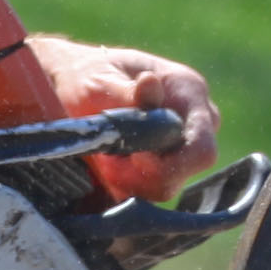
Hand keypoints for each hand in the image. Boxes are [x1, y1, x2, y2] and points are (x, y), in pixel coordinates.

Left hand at [26, 35, 218, 200]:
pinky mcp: (161, 169)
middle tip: (108, 157)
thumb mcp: (98, 79)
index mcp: (189, 93)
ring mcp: (180, 149)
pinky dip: (122, 185)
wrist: (68, 89)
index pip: (202, 149)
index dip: (171, 164)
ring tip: (105, 156)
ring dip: (128, 180)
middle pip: (184, 174)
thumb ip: (125, 91)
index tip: (134, 157)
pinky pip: (147, 194)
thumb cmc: (86, 76)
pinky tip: (107, 164)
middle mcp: (193, 125)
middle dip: (141, 173)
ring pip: (164, 188)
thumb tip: (150, 83)